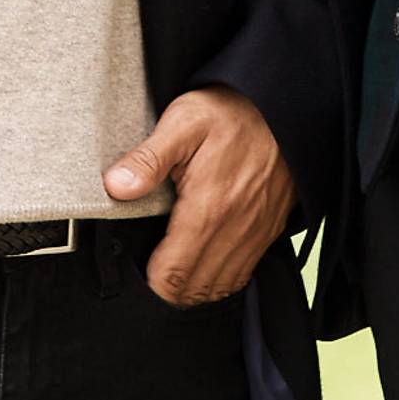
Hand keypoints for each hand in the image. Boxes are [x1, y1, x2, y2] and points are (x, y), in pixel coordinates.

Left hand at [103, 85, 294, 304]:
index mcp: (208, 210)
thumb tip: (116, 187)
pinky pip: (243, 275)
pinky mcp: (268, 232)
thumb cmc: (229, 112)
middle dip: (168, 290)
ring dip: (194, 288)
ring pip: (219, 289)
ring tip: (174, 269)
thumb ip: (148, 159)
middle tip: (150, 269)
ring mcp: (255, 235)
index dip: (149, 284)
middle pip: (194, 292)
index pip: (172, 276)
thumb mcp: (182, 122)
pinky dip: (220, 279)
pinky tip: (204, 262)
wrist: (283, 107)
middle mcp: (235, 231)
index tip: (136, 271)